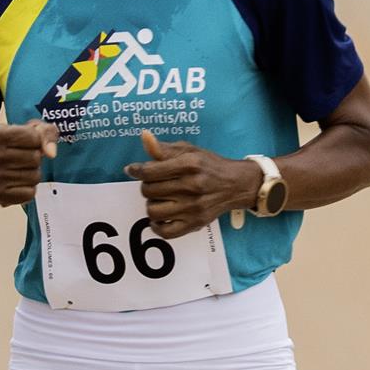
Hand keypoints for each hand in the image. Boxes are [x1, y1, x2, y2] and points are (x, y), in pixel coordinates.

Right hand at [0, 119, 58, 205]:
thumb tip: (51, 153)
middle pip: (34, 158)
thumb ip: (46, 133)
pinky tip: (17, 184)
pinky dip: (29, 189)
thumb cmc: (14, 148)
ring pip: (34, 177)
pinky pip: (29, 193)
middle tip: (24, 159)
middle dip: (36, 159)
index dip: (37, 141)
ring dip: (33, 174)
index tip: (28, 142)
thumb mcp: (31, 131)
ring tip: (20, 170)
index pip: (33, 137)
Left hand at [123, 129, 258, 238]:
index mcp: (189, 164)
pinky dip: (157, 226)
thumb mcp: (189, 150)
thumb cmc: (209, 165)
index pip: (149, 171)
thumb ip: (164, 148)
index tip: (133, 170)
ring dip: (152, 204)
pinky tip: (160, 217)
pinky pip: (166, 232)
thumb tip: (144, 137)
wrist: (236, 184)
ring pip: (153, 211)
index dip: (136, 170)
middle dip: (147, 186)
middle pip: (149, 191)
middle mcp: (191, 186)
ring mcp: (193, 207)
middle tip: (155, 184)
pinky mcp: (196, 223)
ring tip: (159, 199)